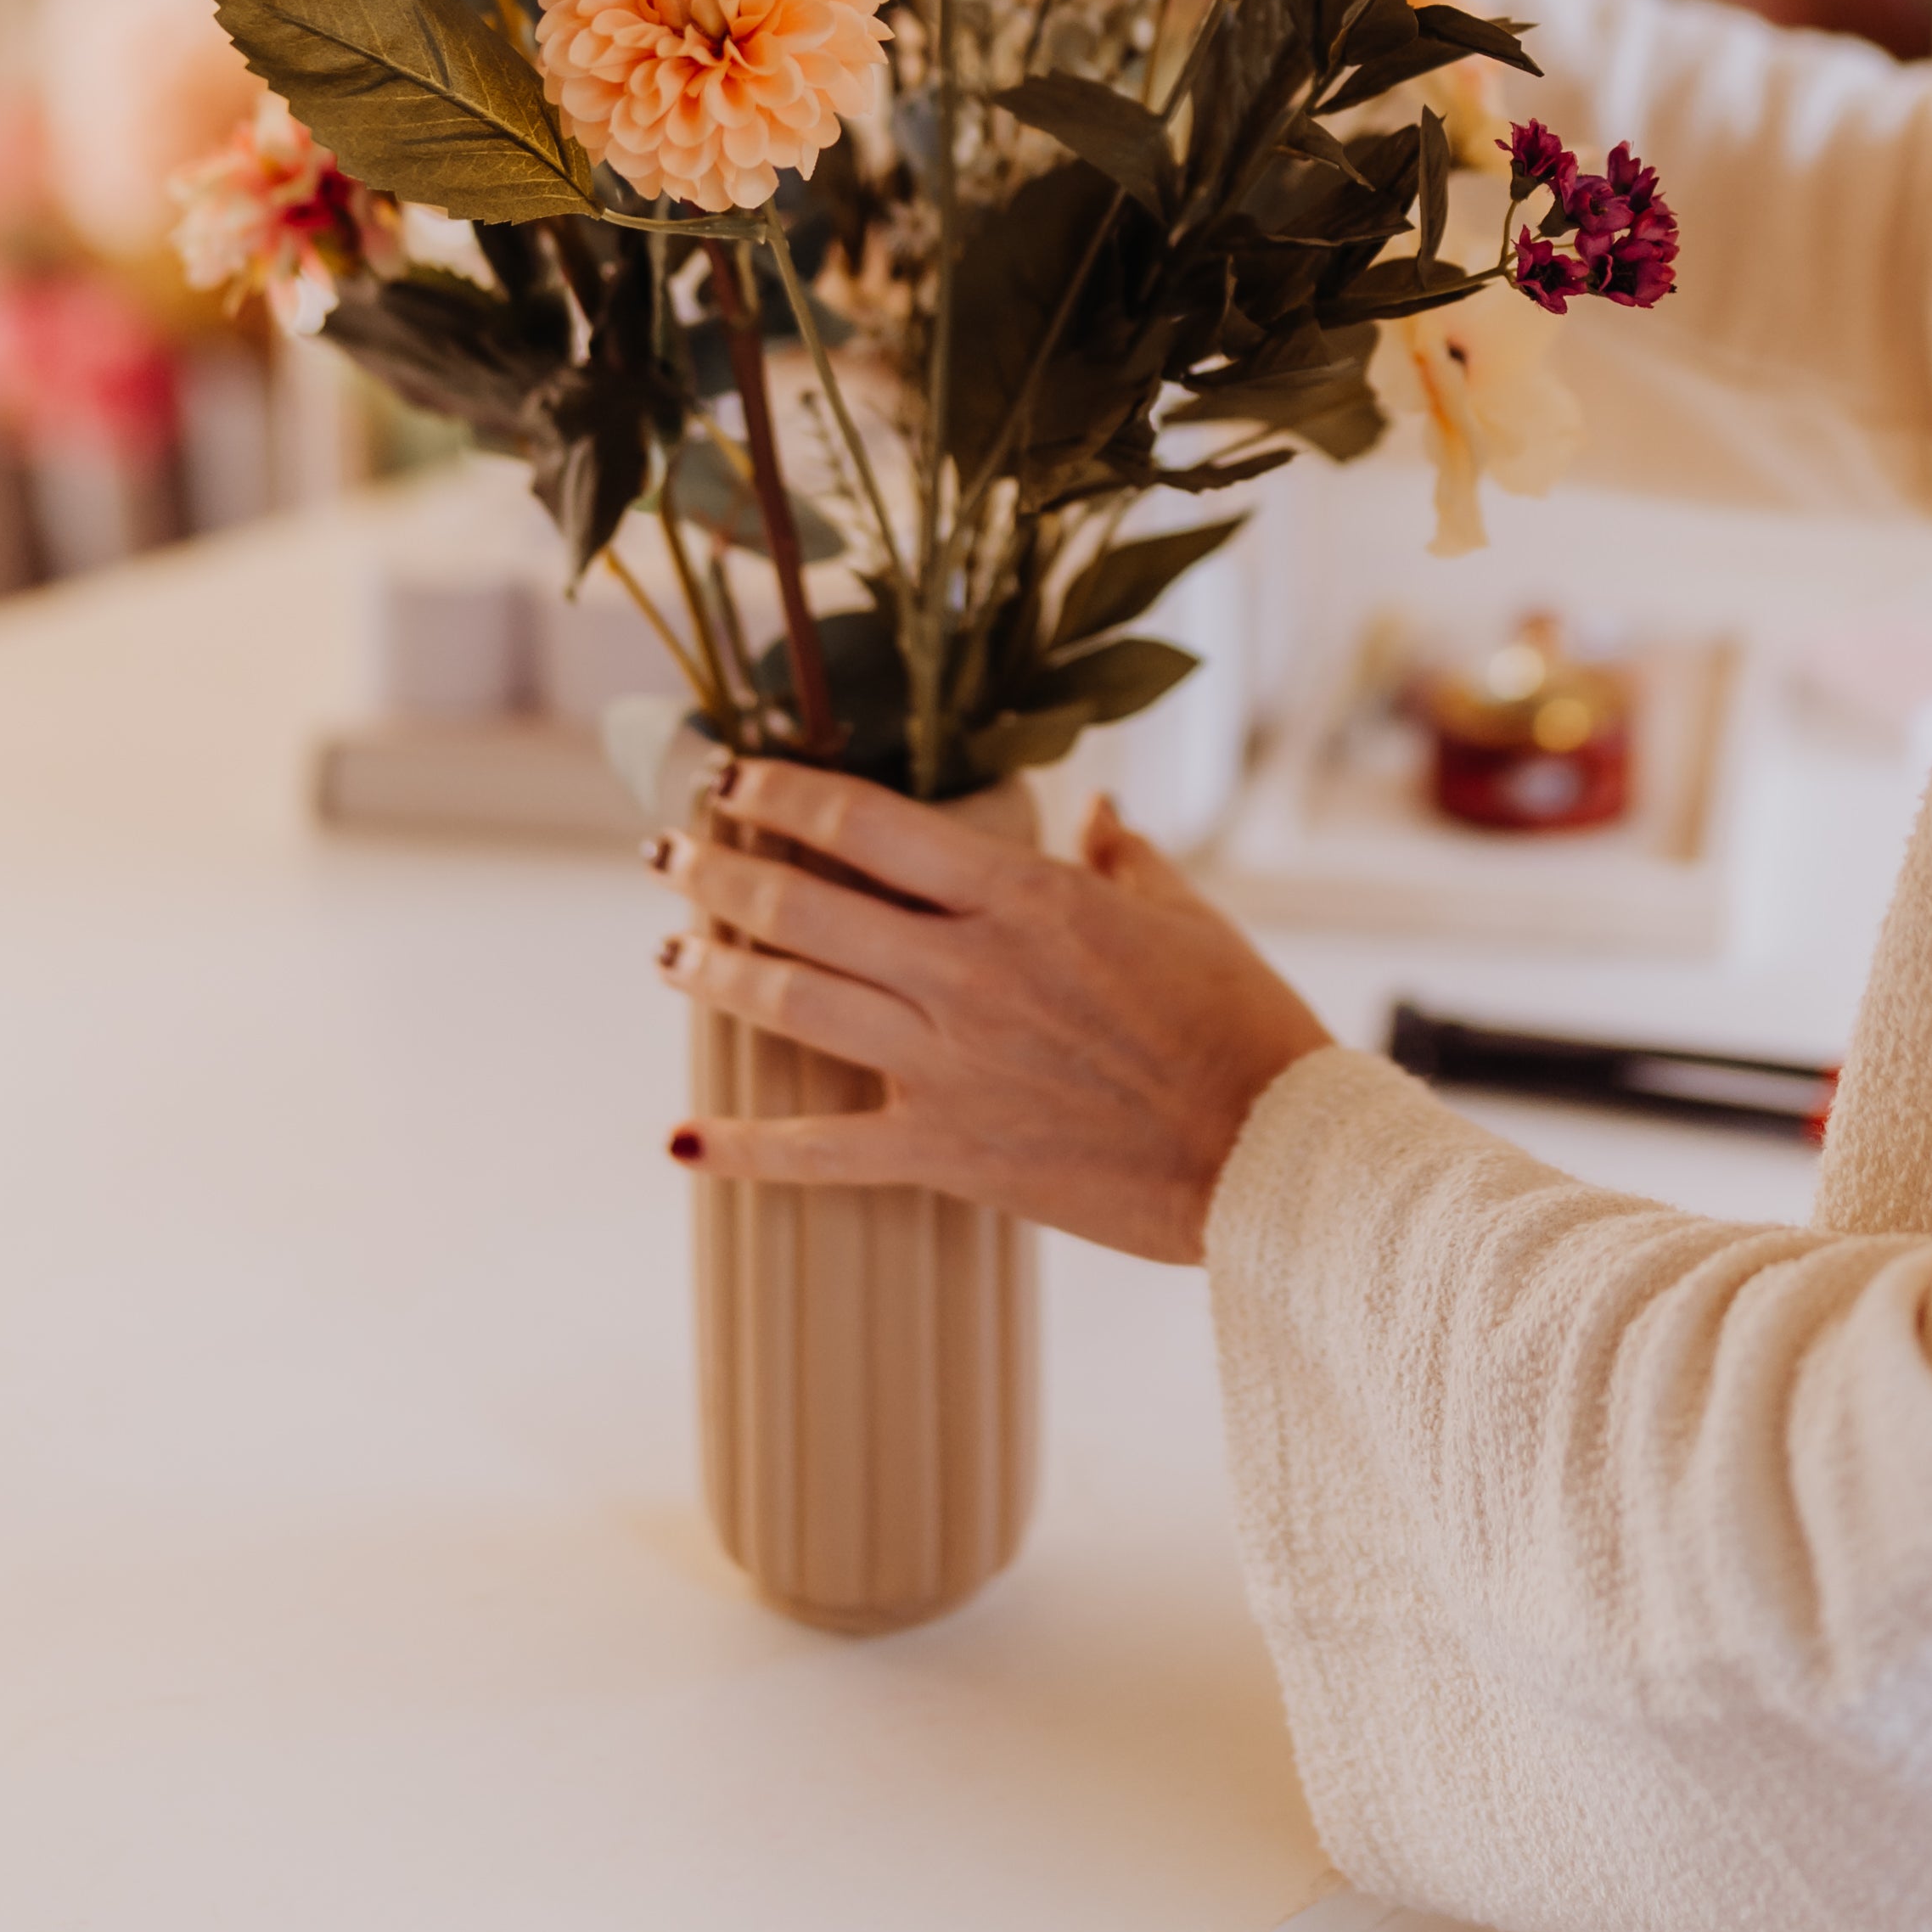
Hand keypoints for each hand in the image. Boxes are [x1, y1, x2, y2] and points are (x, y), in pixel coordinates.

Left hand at [653, 759, 1332, 1263]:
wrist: (1267, 1155)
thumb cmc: (1241, 1024)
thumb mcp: (1185, 916)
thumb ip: (1122, 858)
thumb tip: (1096, 814)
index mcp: (1022, 896)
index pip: (867, 824)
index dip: (782, 793)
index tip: (730, 775)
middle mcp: (966, 970)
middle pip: (806, 907)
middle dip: (719, 872)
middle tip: (663, 849)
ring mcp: (948, 1064)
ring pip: (795, 1004)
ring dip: (714, 973)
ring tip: (663, 952)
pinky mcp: (948, 1152)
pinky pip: (822, 1151)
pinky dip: (745, 1148)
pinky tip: (682, 1135)